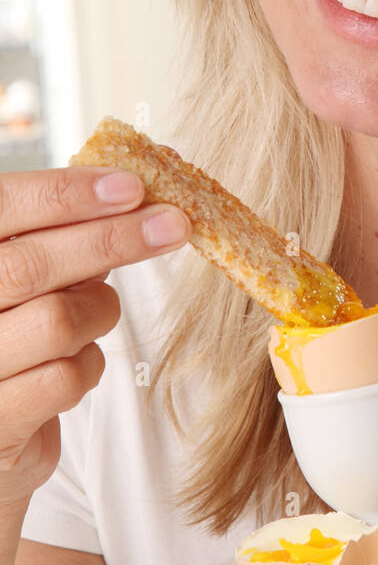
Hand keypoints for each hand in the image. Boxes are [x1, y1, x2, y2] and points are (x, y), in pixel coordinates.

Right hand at [0, 165, 190, 507]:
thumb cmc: (11, 331)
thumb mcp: (27, 273)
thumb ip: (62, 236)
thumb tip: (137, 195)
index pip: (3, 206)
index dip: (65, 193)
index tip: (131, 185)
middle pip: (31, 265)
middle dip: (111, 240)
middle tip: (174, 223)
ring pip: (56, 321)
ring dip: (98, 312)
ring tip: (96, 311)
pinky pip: (63, 379)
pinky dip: (87, 365)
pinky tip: (76, 361)